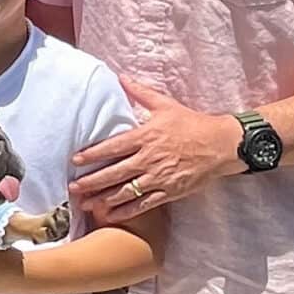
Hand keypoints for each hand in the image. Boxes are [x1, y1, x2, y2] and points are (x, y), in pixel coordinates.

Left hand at [71, 81, 241, 225]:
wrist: (221, 145)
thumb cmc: (192, 124)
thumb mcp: (165, 105)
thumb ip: (140, 92)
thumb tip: (121, 77)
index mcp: (146, 136)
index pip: (112, 147)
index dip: (92, 155)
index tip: (75, 160)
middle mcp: (149, 158)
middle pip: (114, 173)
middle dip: (91, 182)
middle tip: (73, 188)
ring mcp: (159, 177)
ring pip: (125, 192)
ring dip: (103, 199)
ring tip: (85, 204)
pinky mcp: (169, 192)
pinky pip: (143, 204)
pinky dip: (126, 211)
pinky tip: (111, 215)